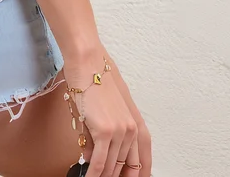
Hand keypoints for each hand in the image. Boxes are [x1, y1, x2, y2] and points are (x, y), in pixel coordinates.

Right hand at [62, 46, 150, 176]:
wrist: (87, 63)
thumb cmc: (94, 79)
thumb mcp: (104, 111)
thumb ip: (100, 136)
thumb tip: (90, 156)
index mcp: (135, 125)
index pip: (141, 161)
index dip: (136, 176)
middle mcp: (131, 130)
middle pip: (126, 168)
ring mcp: (119, 132)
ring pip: (112, 167)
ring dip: (103, 176)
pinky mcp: (105, 131)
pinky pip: (99, 162)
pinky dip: (94, 173)